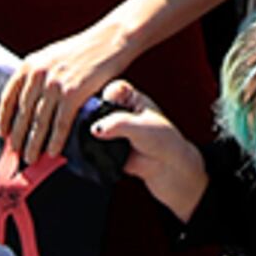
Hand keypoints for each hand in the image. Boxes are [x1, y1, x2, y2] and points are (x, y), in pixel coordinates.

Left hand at [0, 19, 132, 165]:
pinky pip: (61, 123)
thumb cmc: (84, 49)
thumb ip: (37, 75)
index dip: (4, 119)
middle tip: (15, 154)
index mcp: (29, 65)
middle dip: (17, 137)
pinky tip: (52, 153)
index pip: (8, 97)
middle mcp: (38, 75)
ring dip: (34, 144)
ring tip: (31, 159)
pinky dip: (56, 140)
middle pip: (22, 114)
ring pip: (39, 122)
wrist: (111, 39)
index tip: (3, 134)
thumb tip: (27, 99)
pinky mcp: (74, 93)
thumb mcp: (51, 56)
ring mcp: (55, 84)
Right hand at [87, 78, 209, 220]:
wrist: (164, 165)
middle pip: (98, 105)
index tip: (108, 105)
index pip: (114, 89)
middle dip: (94, 115)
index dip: (107, 95)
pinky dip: (91, 147)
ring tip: (101, 139)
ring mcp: (109, 127)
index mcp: (130, 97)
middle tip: (100, 126)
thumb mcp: (141, 127)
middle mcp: (118, 109)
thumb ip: (118, 124)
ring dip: (92, 133)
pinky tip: (96, 149)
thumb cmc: (161, 140)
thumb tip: (95, 129)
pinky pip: (91, 143)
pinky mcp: (104, 143)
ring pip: (91, 125)